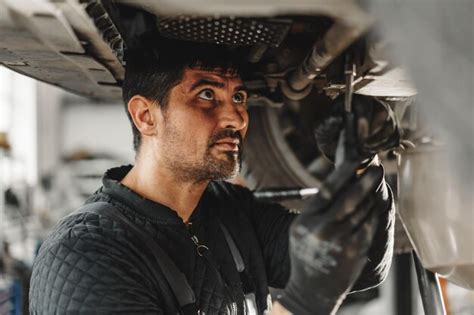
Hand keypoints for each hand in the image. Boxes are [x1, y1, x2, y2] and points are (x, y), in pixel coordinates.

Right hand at [277, 163, 384, 314]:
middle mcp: (322, 230)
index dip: (344, 172)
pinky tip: (374, 207)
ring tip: (374, 188)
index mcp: (305, 220)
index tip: (357, 159)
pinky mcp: (355, 251)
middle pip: (350, 198)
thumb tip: (340, 179)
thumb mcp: (301, 227)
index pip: (327, 189)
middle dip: (366, 181)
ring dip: (371, 197)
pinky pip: (370, 225)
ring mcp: (340, 241)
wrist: (311, 289)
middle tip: (377, 169)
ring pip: (363, 210)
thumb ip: (317, 207)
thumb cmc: (306, 252)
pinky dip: (374, 213)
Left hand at [314, 94, 400, 161]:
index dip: (364, 120)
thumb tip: (337, 118)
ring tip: (364, 149)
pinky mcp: (392, 128)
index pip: (366, 104)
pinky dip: (384, 146)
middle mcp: (373, 103)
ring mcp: (385, 115)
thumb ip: (327, 123)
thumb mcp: (322, 129)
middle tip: (362, 146)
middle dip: (373, 133)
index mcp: (354, 99)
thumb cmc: (329, 133)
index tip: (358, 137)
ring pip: (391, 126)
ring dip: (378, 141)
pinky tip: (371, 150)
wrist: (337, 144)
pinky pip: (395, 137)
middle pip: (384, 113)